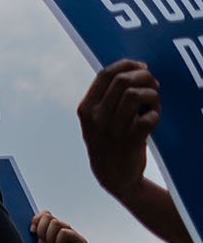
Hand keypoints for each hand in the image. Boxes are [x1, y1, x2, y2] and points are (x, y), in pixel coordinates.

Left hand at [30, 209, 91, 242]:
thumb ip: (36, 238)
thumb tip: (25, 228)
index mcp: (52, 230)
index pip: (44, 214)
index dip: (36, 220)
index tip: (31, 231)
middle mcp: (63, 230)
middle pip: (48, 217)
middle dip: (41, 230)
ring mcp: (72, 234)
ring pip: (55, 223)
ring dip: (49, 238)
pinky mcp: (80, 241)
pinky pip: (64, 232)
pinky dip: (59, 242)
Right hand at [79, 59, 160, 197]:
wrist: (113, 177)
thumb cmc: (109, 142)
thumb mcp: (97, 120)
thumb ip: (106, 98)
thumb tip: (132, 71)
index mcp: (86, 107)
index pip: (105, 74)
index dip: (126, 65)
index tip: (142, 67)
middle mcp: (96, 116)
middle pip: (122, 81)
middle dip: (144, 77)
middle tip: (154, 85)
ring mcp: (112, 129)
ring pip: (134, 95)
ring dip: (151, 95)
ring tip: (154, 103)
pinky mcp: (129, 142)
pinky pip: (147, 119)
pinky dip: (155, 114)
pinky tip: (153, 118)